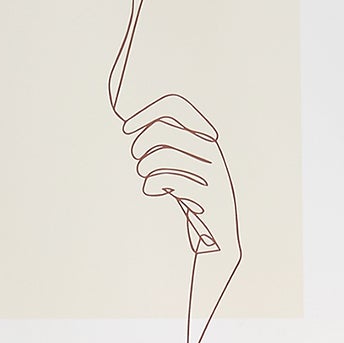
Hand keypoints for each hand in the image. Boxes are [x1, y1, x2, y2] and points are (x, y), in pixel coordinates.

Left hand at [122, 93, 241, 342]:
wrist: (217, 236)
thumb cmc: (194, 197)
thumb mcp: (183, 164)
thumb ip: (169, 143)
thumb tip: (136, 125)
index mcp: (205, 134)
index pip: (175, 105)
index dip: (147, 112)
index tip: (125, 128)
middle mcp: (210, 148)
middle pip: (163, 129)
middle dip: (140, 144)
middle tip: (136, 159)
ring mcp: (210, 171)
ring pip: (162, 156)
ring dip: (144, 168)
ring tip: (146, 178)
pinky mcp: (205, 195)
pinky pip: (168, 180)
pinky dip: (151, 185)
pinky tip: (152, 190)